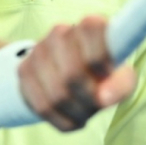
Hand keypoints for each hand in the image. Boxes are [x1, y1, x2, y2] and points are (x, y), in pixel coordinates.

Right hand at [17, 15, 136, 130]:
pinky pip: (42, 106)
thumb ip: (121, 84)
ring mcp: (39, 50)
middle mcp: (61, 32)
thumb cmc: (101, 73)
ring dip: (76, 112)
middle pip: (72, 74)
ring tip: (85, 110)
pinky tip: (70, 113)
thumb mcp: (120, 75)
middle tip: (97, 104)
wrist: (68, 71)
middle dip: (89, 98)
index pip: (91, 29)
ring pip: (57, 95)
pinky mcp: (24, 70)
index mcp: (89, 25)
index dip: (100, 58)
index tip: (107, 73)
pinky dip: (61, 119)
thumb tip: (104, 98)